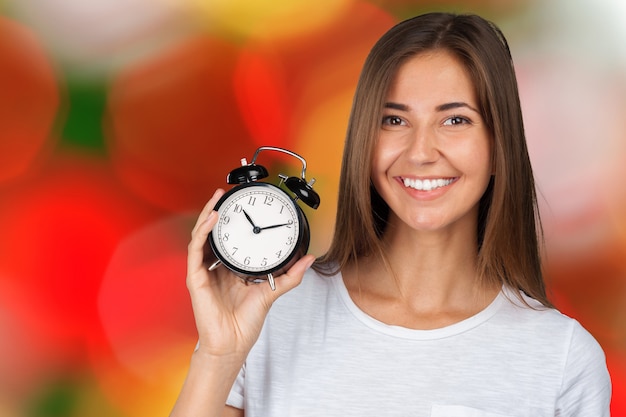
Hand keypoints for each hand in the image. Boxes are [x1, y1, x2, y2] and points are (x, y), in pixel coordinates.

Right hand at [186, 189, 313, 360]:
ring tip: (217, 199)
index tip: (243, 203)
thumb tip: (308, 259)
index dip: (232, 219)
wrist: (233, 343)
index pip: (228, 237)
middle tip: (224, 192)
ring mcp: (203, 271)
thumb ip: (290, 275)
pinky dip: (203, 232)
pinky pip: (195, 249)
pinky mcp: (196, 277)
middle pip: (212, 232)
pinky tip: (212, 219)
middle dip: (216, 209)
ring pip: (201, 235)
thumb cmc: (246, 322)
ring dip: (207, 215)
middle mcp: (215, 266)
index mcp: (230, 268)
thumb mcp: (272, 292)